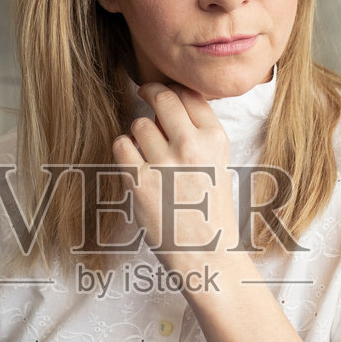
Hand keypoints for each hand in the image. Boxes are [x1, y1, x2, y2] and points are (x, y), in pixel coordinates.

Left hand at [113, 83, 239, 276]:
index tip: (163, 92)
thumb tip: (167, 100)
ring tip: (148, 150)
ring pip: (139, 123)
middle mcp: (192, 147)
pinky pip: (121, 145)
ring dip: (139, 132)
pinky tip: (135, 162)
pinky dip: (124, 150)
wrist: (206, 252)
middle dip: (151, 92)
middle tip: (145, 93)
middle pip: (163, 98)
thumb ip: (199, 131)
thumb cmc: (210, 208)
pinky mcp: (141, 182)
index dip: (172, 89)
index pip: (189, 94)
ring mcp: (165, 164)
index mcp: (216, 139)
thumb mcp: (219, 162)